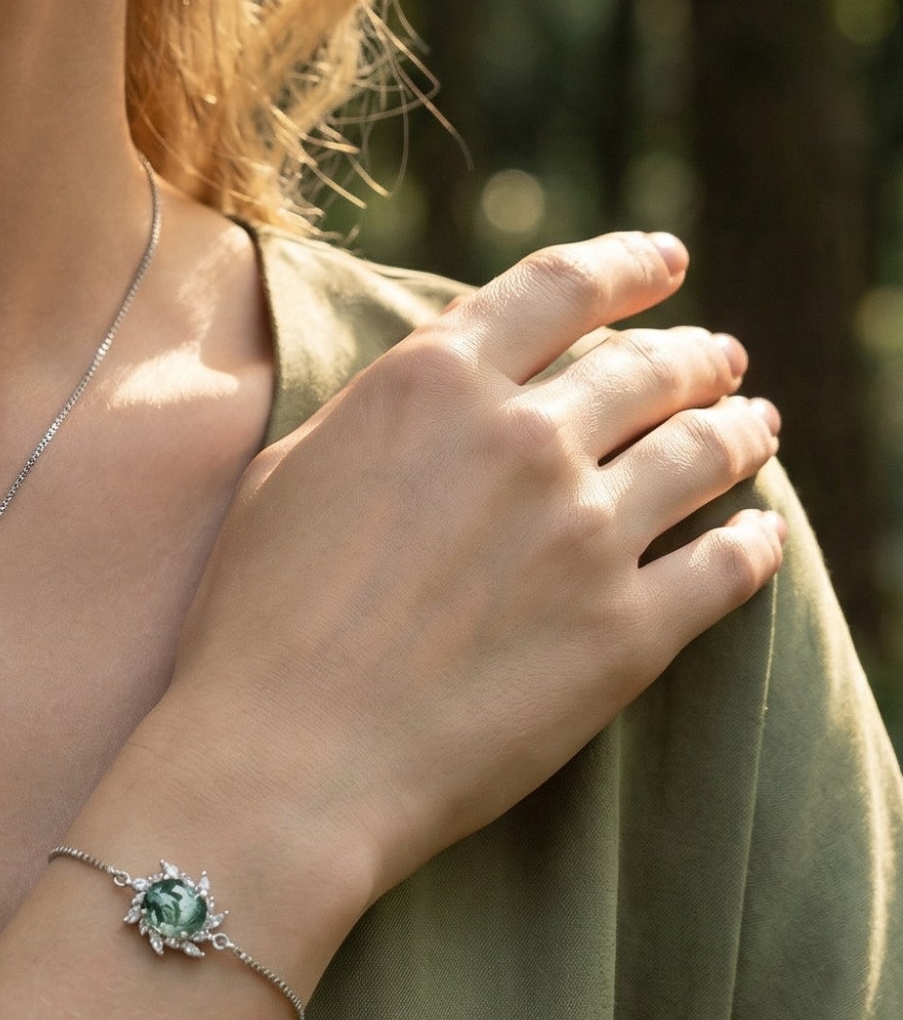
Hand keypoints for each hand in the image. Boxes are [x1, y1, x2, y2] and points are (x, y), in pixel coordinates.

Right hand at [153, 230, 783, 906]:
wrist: (285, 757)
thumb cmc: (257, 617)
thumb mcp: (291, 471)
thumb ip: (378, 414)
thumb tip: (436, 394)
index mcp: (433, 384)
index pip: (561, 286)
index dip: (629, 265)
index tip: (666, 262)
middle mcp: (523, 438)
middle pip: (647, 367)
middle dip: (695, 353)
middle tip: (717, 356)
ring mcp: (585, 532)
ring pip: (702, 454)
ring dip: (740, 430)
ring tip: (755, 425)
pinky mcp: (628, 631)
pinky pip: (727, 567)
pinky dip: (753, 543)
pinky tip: (761, 535)